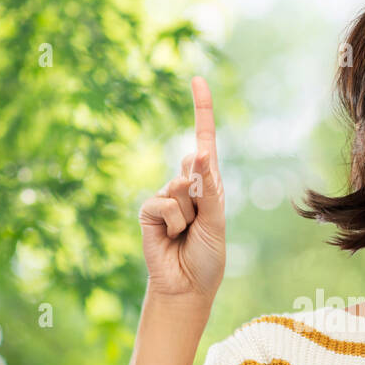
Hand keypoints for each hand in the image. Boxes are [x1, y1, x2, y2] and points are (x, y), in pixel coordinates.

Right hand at [138, 76, 225, 300]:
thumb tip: (197, 153)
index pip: (204, 140)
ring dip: (189, 216)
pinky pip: (164, 204)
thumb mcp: (217, 220)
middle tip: (200, 224)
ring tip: (187, 234)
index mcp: (208, 184)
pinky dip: (174, 224)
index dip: (201, 110)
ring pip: (180, 189)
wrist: (187, 286)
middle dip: (203, 193)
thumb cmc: (207, 255)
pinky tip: (172, 238)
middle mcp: (185, 185)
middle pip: (195, 167)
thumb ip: (208, 188)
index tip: (198, 79)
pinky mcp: (148, 211)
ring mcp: (165, 197)